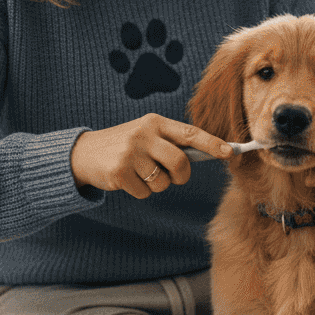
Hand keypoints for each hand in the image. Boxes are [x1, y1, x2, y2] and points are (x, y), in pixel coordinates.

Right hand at [70, 114, 231, 198]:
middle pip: (180, 163)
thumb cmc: (125, 146)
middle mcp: (144, 134)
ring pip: (163, 182)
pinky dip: (139, 191)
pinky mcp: (119, 171)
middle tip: (172, 176)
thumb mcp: (147, 135)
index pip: (190, 133)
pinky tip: (127, 179)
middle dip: (181, 176)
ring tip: (140, 173)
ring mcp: (130, 152)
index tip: (230, 152)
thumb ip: (172, 143)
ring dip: (156, 185)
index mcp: (155, 122)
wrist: (84, 153)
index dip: (212, 144)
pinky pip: (145, 193)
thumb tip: (209, 154)